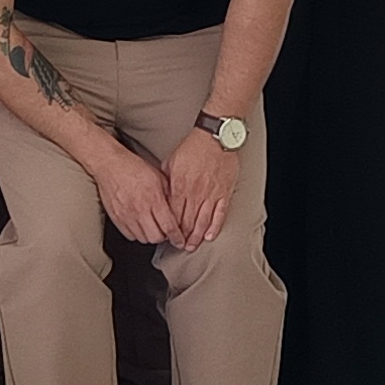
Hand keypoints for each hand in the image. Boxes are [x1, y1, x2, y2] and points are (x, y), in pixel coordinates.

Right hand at [90, 141, 179, 249]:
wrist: (109, 165)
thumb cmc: (133, 167)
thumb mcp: (158, 177)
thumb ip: (169, 195)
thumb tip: (178, 211)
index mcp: (153, 198)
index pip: (168, 226)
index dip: (177, 237)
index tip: (180, 241)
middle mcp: (139, 209)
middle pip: (156, 237)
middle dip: (164, 237)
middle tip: (166, 232)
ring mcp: (126, 215)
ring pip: (143, 239)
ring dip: (150, 236)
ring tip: (153, 227)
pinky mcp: (116, 218)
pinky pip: (130, 236)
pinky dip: (137, 234)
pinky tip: (140, 226)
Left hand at [163, 129, 239, 249]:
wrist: (216, 137)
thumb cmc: (194, 147)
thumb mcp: (172, 161)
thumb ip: (166, 179)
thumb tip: (160, 192)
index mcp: (180, 185)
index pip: (174, 213)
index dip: (171, 228)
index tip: (169, 236)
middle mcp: (195, 192)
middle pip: (187, 221)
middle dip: (183, 236)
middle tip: (180, 247)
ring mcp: (211, 193)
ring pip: (203, 221)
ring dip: (196, 236)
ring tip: (192, 246)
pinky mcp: (224, 192)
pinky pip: (219, 213)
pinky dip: (214, 226)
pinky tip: (209, 236)